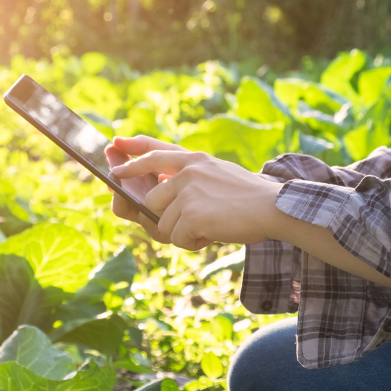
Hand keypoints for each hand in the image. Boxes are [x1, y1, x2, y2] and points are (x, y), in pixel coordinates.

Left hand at [109, 136, 282, 249]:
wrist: (275, 208)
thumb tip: (158, 191)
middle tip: (194, 223)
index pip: (154, 150)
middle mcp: (187, 171)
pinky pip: (176, 238)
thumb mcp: (219, 173)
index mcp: (194, 159)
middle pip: (152, 201)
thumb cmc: (251, 197)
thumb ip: (191, 177)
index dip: (132, 154)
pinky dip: (193, 243)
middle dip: (166, 218)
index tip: (115, 148)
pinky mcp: (190, 214)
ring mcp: (187, 192)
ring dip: (184, 232)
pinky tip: (213, 234)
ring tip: (212, 226)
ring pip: (164, 223)